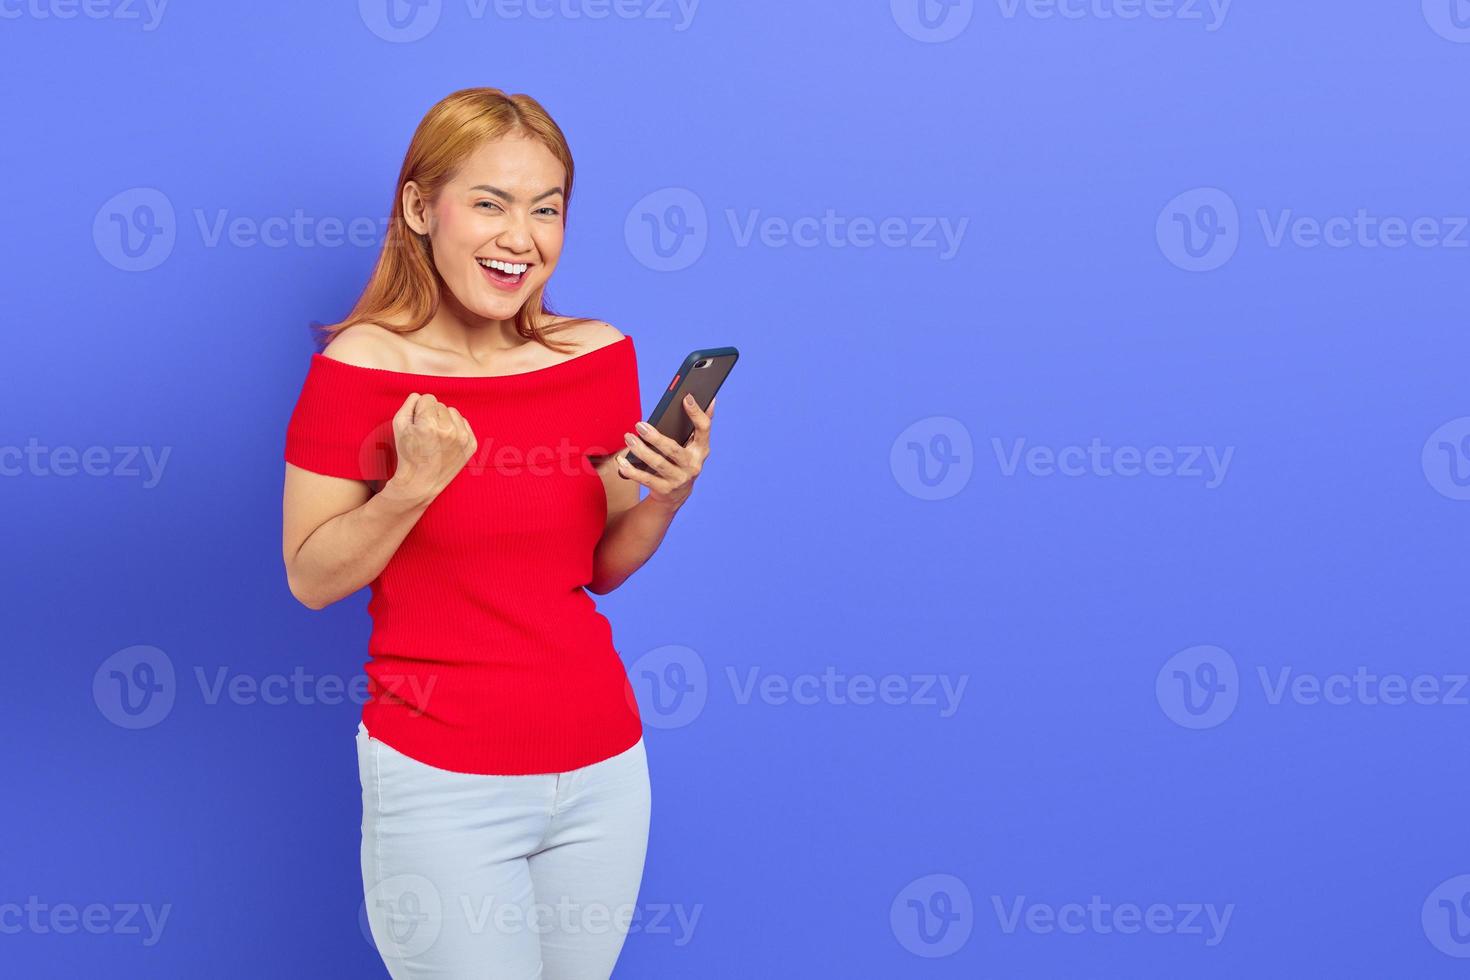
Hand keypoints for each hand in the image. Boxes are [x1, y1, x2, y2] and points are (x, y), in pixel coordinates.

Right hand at [386, 392, 476, 501]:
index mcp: (429, 425)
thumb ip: (408, 404)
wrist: (421, 482)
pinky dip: (455, 428)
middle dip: (431, 414)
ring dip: (444, 419)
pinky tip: (446, 441)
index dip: (419, 409)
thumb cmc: (407, 453)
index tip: (417, 423)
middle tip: (425, 433)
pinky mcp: (471, 445)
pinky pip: (463, 422)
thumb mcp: (398, 426)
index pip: (427, 398)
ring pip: (453, 411)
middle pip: (440, 404)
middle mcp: (449, 431)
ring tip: (435, 436)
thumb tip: (420, 396)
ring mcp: (463, 439)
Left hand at [616, 394, 715, 509]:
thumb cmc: (683, 460)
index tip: (686, 397)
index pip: (703, 429)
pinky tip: (621, 462)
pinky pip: (646, 479)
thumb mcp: (694, 445)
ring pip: (658, 463)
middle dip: (655, 437)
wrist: (677, 495)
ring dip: (640, 450)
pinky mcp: (665, 490)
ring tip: (628, 438)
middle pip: (673, 449)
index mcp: (702, 449)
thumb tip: (711, 399)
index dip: (696, 413)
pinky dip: (632, 470)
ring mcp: (679, 479)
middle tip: (639, 425)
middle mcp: (693, 465)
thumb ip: (700, 424)